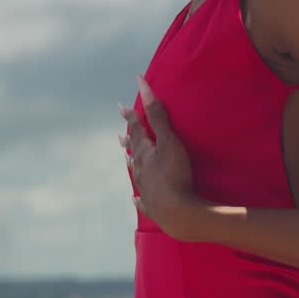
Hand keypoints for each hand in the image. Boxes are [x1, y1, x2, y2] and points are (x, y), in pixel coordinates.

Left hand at [120, 74, 200, 240]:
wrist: (178, 213)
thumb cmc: (175, 174)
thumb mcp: (169, 141)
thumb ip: (156, 114)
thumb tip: (140, 84)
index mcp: (145, 153)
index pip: (136, 130)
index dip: (130, 117)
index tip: (121, 107)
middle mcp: (141, 170)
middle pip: (133, 153)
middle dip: (129, 142)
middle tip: (120, 137)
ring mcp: (145, 190)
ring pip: (136, 174)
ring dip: (133, 165)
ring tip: (128, 160)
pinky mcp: (153, 207)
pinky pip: (142, 201)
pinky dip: (139, 198)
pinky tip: (135, 199)